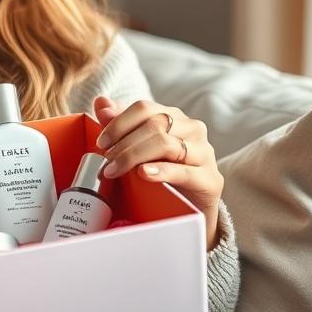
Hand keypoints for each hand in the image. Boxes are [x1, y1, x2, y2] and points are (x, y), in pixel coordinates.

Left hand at [93, 96, 223, 249]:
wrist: (190, 209)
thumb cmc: (161, 175)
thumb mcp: (137, 149)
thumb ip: (120, 125)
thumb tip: (101, 102)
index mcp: (174, 117)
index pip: (144, 108)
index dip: (119, 123)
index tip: (101, 142)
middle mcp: (192, 129)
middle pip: (154, 125)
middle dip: (124, 143)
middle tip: (106, 160)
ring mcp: (204, 153)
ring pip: (166, 144)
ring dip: (134, 156)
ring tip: (116, 170)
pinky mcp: (209, 179)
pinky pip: (183, 171)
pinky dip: (160, 171)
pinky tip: (143, 173)